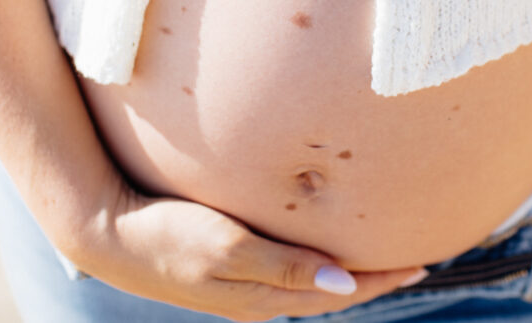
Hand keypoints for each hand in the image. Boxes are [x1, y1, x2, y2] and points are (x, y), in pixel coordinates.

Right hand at [61, 174, 428, 320]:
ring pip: (311, 281)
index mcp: (263, 298)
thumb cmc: (166, 234)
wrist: (108, 232)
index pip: (339, 294)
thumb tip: (345, 283)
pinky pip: (288, 268)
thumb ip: (285, 266)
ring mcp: (242, 284)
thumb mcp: (226, 249)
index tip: (423, 263)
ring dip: (348, 271)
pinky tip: (322, 246)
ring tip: (378, 255)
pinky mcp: (228, 264)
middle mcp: (258, 296)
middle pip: (331, 292)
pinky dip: (317, 260)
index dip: (381, 280)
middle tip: (414, 259)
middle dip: (373, 279)